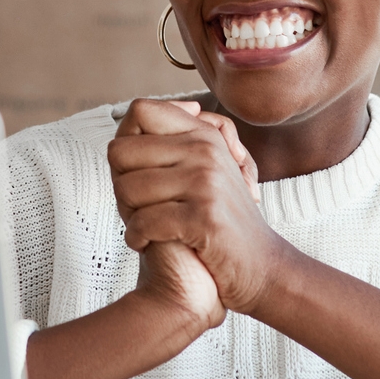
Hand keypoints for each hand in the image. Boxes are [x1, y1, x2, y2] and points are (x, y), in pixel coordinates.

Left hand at [110, 99, 289, 315]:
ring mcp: (206, 183)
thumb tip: (137, 111)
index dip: (126, 143)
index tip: (139, 171)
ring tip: (148, 227)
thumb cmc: (218, 221)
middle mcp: (206, 151)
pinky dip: (137, 239)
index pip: (140, 111)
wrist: (259, 267)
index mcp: (203, 135)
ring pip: (126, 188)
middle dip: (120, 185)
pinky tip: (147, 245)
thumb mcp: (201, 171)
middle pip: (120, 152)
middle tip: (138, 208)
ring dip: (128, 216)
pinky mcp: (203, 218)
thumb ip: (171, 142)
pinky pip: (143, 222)